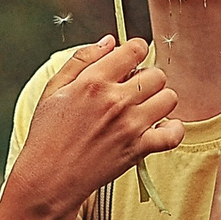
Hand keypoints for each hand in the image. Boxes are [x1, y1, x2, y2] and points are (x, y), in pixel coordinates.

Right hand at [8, 36, 183, 216]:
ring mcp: (130, 125)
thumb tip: (111, 40)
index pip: (135, 49)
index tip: (131, 61)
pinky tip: (159, 129)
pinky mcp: (139, 149)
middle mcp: (115, 100)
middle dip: (147, 78)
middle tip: (133, 91)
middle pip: (156, 74)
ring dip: (159, 101)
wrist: (48, 179)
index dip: (136, 51)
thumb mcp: (53, 89)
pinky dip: (172, 130)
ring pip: (169, 98)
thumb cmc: (47, 135)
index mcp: (93, 81)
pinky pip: (174, 134)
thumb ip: (81, 59)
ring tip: (143, 110)